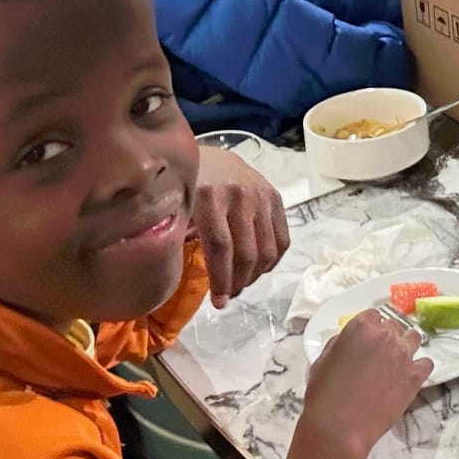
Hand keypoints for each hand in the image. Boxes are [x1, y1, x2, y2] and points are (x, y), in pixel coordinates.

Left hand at [190, 145, 289, 307]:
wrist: (210, 155)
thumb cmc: (185, 185)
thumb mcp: (175, 206)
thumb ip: (178, 235)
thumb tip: (176, 274)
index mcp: (208, 196)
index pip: (221, 247)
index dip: (221, 280)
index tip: (218, 303)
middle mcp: (239, 194)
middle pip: (246, 252)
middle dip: (238, 282)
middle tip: (228, 296)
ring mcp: (261, 194)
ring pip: (267, 249)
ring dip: (255, 276)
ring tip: (241, 285)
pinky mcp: (275, 197)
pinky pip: (283, 238)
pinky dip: (273, 260)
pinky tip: (258, 269)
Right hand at [280, 310, 430, 458]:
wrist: (338, 427)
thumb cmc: (324, 395)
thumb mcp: (322, 360)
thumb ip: (341, 343)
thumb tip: (351, 341)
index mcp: (360, 327)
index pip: (374, 316)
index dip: (371, 328)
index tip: (369, 340)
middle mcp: (385, 335)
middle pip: (395, 326)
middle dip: (388, 338)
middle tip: (380, 356)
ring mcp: (404, 355)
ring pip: (414, 339)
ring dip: (406, 348)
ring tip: (396, 365)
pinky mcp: (416, 376)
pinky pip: (427, 363)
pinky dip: (419, 368)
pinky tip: (408, 378)